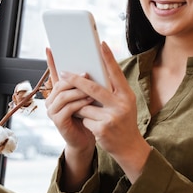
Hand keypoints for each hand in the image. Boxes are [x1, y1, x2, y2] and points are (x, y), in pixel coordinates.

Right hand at [45, 48, 95, 153]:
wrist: (87, 139)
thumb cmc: (89, 117)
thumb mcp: (88, 97)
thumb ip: (87, 85)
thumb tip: (94, 67)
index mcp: (58, 92)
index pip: (53, 74)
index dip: (51, 62)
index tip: (50, 48)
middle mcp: (51, 100)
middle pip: (61, 83)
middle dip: (75, 78)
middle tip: (88, 73)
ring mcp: (52, 111)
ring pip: (64, 95)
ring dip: (79, 91)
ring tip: (92, 89)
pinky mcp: (57, 121)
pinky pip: (68, 108)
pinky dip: (79, 103)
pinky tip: (89, 101)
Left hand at [61, 42, 151, 182]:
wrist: (129, 148)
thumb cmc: (123, 121)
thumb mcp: (123, 104)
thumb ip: (111, 91)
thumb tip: (92, 75)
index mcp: (126, 95)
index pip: (116, 73)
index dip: (108, 58)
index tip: (100, 44)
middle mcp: (121, 104)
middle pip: (93, 87)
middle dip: (75, 80)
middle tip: (64, 72)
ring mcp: (111, 117)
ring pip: (84, 105)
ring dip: (79, 106)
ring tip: (86, 111)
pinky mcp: (102, 129)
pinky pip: (84, 119)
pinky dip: (84, 121)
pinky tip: (93, 126)